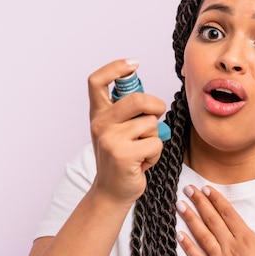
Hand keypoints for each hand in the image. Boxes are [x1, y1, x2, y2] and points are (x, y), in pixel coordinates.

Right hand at [87, 59, 165, 203]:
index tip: (133, 64)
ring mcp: (110, 139)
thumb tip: (151, 100)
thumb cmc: (121, 158)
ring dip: (155, 137)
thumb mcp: (117, 131)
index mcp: (98, 114)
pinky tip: (144, 161)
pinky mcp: (123, 155)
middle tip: (158, 114)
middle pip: (137, 99)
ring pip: (150, 124)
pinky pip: (155, 143)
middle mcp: (100, 124)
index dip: (115, 67)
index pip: (96, 81)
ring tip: (142, 150)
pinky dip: (156, 153)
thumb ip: (128, 113)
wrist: (111, 191)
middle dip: (156, 105)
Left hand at [176, 185, 254, 255]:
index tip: (205, 188)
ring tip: (180, 206)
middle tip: (188, 189)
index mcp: (247, 238)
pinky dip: (188, 247)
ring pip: (203, 237)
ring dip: (190, 220)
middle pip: (212, 220)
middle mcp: (232, 248)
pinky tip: (180, 236)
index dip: (215, 198)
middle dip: (199, 203)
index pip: (227, 212)